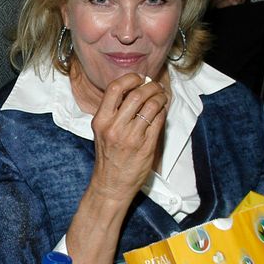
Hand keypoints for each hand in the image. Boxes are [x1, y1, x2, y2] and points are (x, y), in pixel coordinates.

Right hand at [89, 73, 168, 201]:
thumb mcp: (102, 131)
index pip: (115, 88)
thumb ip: (114, 112)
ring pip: (151, 105)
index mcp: (101, 120)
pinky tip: (162, 111)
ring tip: (161, 97)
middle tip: (156, 87)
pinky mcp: (146, 146)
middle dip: (151, 86)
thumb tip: (135, 90)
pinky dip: (162, 112)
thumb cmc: (108, 157)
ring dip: (160, 97)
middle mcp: (114, 127)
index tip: (139, 79)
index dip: (131, 78)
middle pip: (137, 94)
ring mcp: (131, 137)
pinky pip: (158, 121)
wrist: (111, 184)